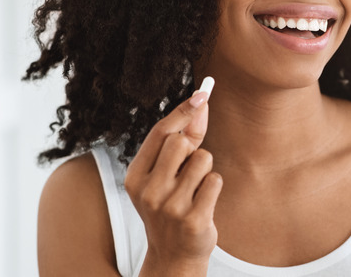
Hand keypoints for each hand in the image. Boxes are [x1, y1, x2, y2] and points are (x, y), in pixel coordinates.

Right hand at [123, 90, 222, 275]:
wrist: (173, 255)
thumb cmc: (172, 206)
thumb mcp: (167, 175)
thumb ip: (184, 139)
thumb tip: (201, 103)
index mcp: (135, 176)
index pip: (159, 133)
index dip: (182, 111)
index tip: (202, 94)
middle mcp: (149, 191)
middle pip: (181, 142)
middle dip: (193, 148)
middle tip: (188, 169)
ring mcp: (170, 206)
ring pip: (203, 159)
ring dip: (205, 169)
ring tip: (195, 189)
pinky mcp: (193, 218)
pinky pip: (215, 180)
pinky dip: (214, 186)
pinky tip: (203, 202)